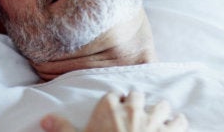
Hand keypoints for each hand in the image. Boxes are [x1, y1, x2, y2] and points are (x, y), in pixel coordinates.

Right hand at [40, 91, 187, 131]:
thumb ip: (62, 128)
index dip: (113, 102)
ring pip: (161, 104)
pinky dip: (177, 122)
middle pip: (137, 95)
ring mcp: (153, 119)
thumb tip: (44, 119)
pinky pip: (179, 120)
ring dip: (158, 110)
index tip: (113, 108)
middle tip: (133, 112)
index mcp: (108, 107)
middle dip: (136, 102)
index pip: (113, 94)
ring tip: (155, 117)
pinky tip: (173, 126)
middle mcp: (131, 108)